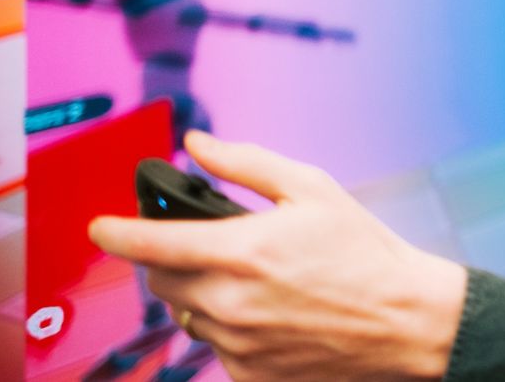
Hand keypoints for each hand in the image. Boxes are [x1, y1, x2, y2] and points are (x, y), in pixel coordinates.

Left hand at [89, 130, 466, 380]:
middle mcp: (229, 302)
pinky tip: (270, 311)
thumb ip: (246, 164)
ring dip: (203, 291)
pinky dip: (230, 325)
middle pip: (161, 279)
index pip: (149, 244)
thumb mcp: (312, 189)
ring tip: (254, 279)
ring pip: (188, 313)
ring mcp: (237, 344)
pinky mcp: (250, 374)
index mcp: (240, 251)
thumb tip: (197, 145)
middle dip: (172, 257)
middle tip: (210, 244)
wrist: (404, 319)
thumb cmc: (364, 252)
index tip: (100, 227)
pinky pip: (216, 346)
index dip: (115, 233)